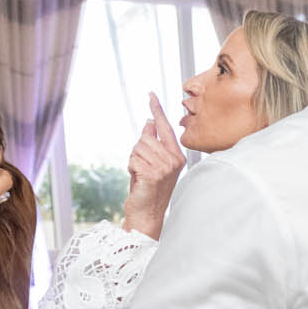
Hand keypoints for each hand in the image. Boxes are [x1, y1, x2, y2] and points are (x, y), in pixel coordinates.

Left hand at [122, 94, 185, 238]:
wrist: (147, 213)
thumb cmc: (148, 188)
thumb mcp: (151, 162)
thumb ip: (153, 142)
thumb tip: (149, 122)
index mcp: (177, 155)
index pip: (165, 128)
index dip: (157, 110)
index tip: (151, 95)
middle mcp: (174, 160)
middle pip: (146, 138)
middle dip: (137, 151)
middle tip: (142, 168)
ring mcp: (165, 168)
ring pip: (137, 147)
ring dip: (133, 161)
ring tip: (141, 175)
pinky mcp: (153, 174)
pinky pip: (133, 159)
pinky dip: (130, 168)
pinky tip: (138, 180)